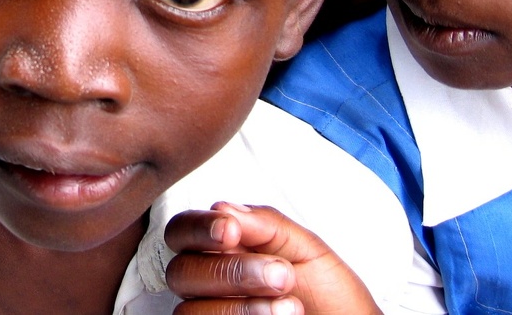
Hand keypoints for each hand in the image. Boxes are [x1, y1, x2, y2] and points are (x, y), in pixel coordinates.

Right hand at [165, 202, 381, 314]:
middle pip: (181, 271)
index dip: (198, 228)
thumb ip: (265, 224)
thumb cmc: (330, 293)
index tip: (231, 231)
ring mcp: (213, 314)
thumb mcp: (306, 248)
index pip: (182, 231)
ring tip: (291, 307)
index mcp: (222, 248)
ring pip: (189, 310)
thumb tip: (222, 207)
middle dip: (230, 270)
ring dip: (239, 305)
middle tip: (280, 274)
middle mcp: (209, 282)